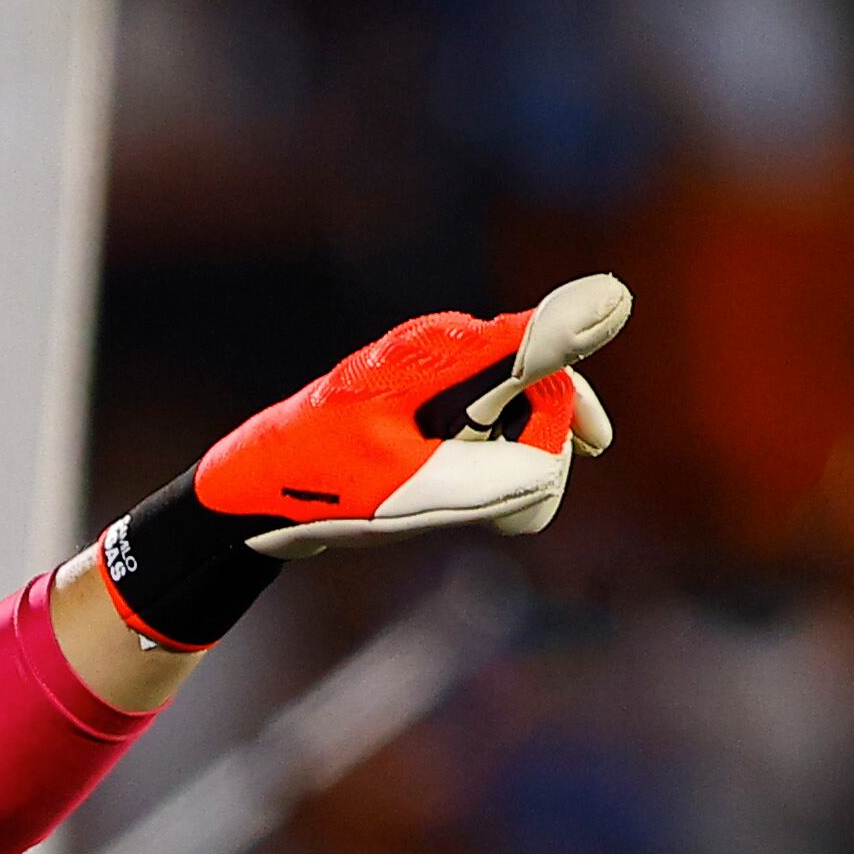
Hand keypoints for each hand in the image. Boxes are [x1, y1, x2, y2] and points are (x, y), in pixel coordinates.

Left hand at [90, 273, 634, 653]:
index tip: (605, 396)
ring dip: (520, 463)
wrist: (247, 497)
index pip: (532, 339)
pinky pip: (490, 428)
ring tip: (486, 514)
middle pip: (537, 381)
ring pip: (517, 411)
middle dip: (547, 441)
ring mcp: (435, 377)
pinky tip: (480, 507)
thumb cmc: (318, 487)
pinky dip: (498, 465)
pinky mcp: (429, 406)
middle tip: (525, 509)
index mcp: (434, 353)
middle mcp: (440, 351)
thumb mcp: (408, 492)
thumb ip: (493, 474)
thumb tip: (560, 456)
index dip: (577, 350)